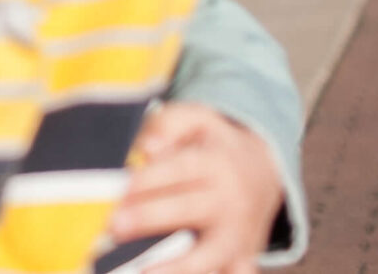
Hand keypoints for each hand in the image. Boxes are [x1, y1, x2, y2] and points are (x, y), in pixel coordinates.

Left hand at [108, 101, 287, 273]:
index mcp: (216, 163)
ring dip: (175, 267)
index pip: (179, 170)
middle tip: (113, 226)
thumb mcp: (198, 119)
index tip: (119, 187)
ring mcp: (237, 238)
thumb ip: (168, 124)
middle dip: (150, 218)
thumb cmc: (214, 145)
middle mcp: (229, 202)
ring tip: (139, 271)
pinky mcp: (242, 262)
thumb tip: (145, 148)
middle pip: (189, 211)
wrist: (264, 173)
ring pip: (209, 259)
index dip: (148, 179)